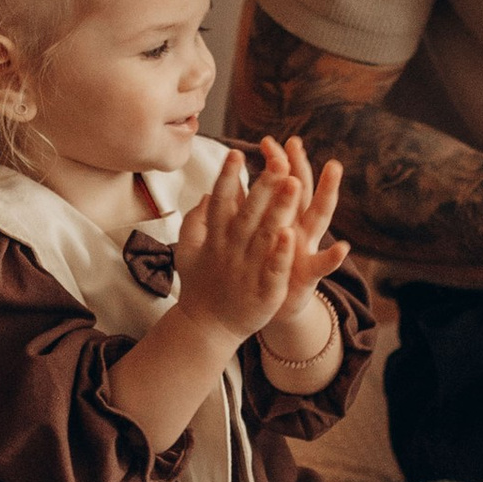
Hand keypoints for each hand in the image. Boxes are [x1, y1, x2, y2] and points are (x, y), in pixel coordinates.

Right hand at [174, 144, 306, 344]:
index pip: (220, 202)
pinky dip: (281, 253)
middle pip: (248, 214)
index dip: (227, 178)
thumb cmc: (200, 285)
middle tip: (277, 161)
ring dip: (279, 209)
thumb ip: (195, 221)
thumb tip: (206, 192)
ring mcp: (247, 271)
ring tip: (294, 184)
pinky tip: (291, 235)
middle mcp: (231, 251)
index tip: (235, 153)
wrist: (207, 328)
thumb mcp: (187, 250)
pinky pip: (274, 270)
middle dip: (263, 187)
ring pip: (265, 236)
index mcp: (215, 239)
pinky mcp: (263, 292)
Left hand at [252, 136, 349, 343]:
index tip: (269, 140)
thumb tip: (226, 183)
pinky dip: (332, 257)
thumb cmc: (256, 267)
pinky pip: (322, 266)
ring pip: (319, 216)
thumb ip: (239, 210)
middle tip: (296, 142)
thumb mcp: (248, 236)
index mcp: (280, 216)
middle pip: (301, 190)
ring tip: (333, 167)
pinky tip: (343, 247)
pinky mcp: (309, 275)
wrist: (265, 308)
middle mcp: (297, 226)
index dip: (275, 161)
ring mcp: (306, 248)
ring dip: (326, 192)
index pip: (278, 182)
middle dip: (299, 165)